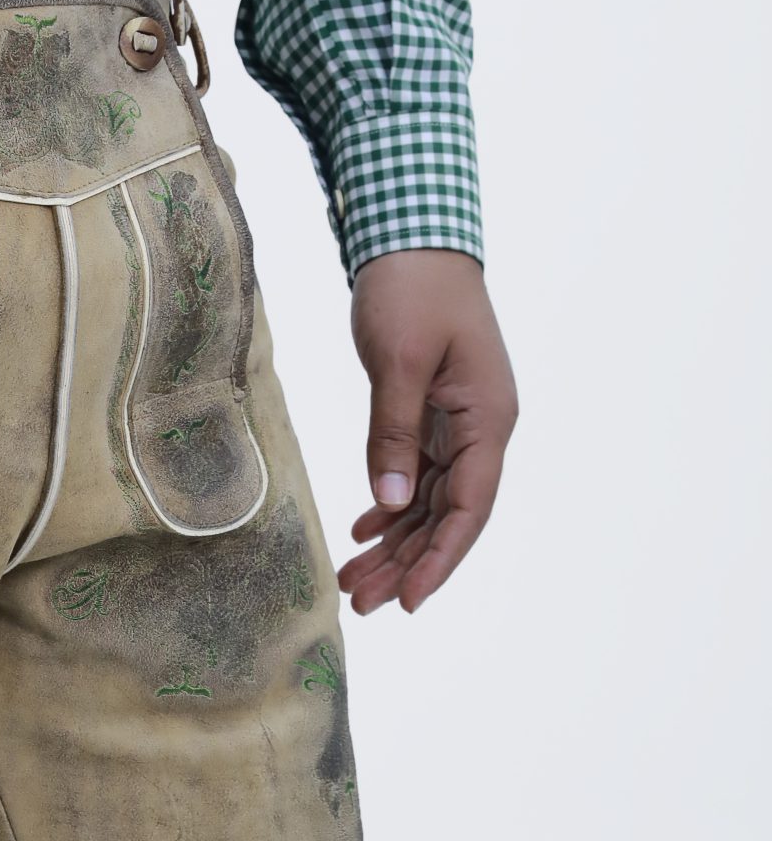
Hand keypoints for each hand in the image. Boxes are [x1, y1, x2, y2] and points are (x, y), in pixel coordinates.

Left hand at [340, 249, 516, 613]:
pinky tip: (363, 533)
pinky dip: (391, 506)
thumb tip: (392, 503)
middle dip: (407, 564)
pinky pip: (416, 475)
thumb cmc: (412, 288)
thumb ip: (392, 433)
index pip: (469, 508)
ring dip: (395, 543)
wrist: (413, 237)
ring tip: (353, 582)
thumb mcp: (398, 360)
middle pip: (448, 515)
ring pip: (429, 501)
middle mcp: (481, 428)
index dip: (440, 560)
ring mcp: (459, 422)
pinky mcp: (433, 413)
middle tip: (361, 603)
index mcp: (487, 419)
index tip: (409, 602)